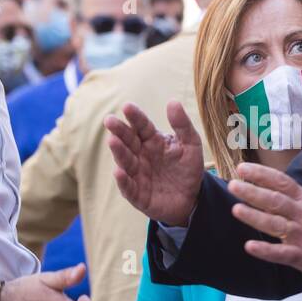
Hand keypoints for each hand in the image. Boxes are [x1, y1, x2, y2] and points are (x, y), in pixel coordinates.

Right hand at [105, 101, 203, 225]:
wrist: (192, 199)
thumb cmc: (188, 169)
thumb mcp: (191, 145)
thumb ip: (182, 125)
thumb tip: (172, 101)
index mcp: (152, 141)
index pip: (142, 126)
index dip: (135, 117)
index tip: (127, 107)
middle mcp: (141, 155)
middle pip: (128, 141)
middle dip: (119, 131)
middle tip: (109, 120)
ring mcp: (137, 174)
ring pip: (125, 161)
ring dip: (118, 152)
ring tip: (112, 141)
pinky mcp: (137, 194)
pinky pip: (128, 187)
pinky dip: (123, 180)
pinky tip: (118, 172)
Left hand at [227, 161, 301, 281]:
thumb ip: (297, 198)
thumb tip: (272, 189)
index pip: (281, 182)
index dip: (261, 174)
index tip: (243, 168)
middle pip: (275, 200)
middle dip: (253, 192)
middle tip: (234, 185)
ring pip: (275, 224)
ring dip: (255, 216)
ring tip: (236, 209)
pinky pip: (282, 253)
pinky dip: (266, 250)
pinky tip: (250, 246)